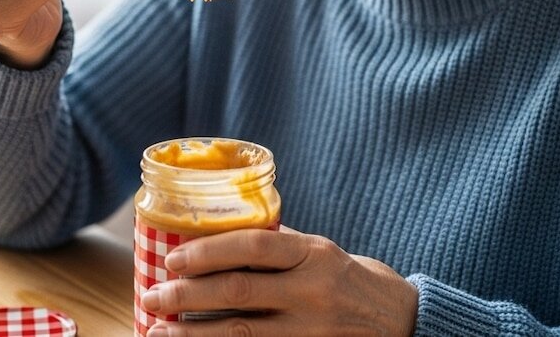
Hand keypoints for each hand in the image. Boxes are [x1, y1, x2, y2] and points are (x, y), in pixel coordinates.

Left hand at [141, 227, 416, 335]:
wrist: (406, 325)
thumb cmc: (357, 284)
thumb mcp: (325, 253)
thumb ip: (280, 246)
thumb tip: (223, 232)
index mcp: (314, 255)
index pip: (253, 247)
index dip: (208, 251)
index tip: (173, 258)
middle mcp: (314, 292)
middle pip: (238, 292)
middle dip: (187, 295)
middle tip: (153, 295)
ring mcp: (313, 331)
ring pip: (241, 335)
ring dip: (193, 334)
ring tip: (158, 331)